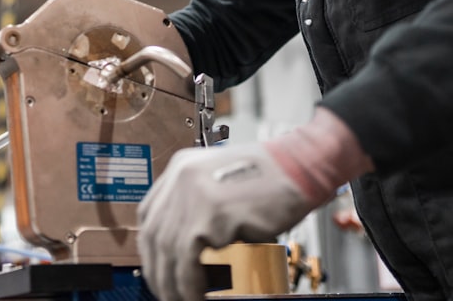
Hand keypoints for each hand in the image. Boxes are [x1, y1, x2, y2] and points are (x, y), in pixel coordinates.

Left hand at [136, 142, 309, 300]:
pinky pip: (191, 261)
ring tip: (184, 299)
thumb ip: (203, 203)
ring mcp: (194, 195)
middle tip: (167, 291)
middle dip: (158, 270)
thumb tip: (190, 243)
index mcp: (182, 168)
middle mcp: (182, 179)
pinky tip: (199, 295)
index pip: (150, 213)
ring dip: (173, 284)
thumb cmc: (273, 177)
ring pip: (169, 253)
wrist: (302, 165)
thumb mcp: (224, 179)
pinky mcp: (212, 215)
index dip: (151, 245)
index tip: (158, 265)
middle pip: (155, 235)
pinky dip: (191, 285)